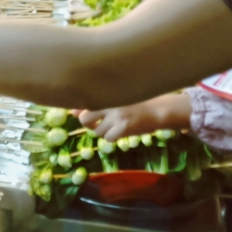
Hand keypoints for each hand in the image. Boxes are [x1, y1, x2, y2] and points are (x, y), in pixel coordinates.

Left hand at [78, 93, 192, 141]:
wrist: (158, 109)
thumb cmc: (137, 102)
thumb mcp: (117, 98)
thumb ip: (97, 102)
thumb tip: (73, 112)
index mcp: (106, 93)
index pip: (84, 103)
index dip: (79, 110)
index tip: (79, 112)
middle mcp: (109, 103)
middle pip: (84, 118)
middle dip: (88, 123)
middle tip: (98, 123)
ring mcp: (116, 115)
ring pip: (97, 131)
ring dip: (103, 131)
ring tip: (113, 127)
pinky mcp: (123, 127)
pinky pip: (108, 138)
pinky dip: (112, 137)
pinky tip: (119, 132)